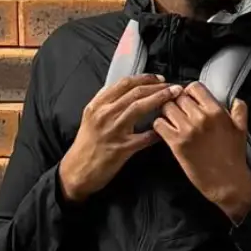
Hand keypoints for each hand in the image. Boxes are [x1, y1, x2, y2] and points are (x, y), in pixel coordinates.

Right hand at [58, 74, 176, 202]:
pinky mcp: (121, 149)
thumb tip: (127, 92)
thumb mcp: (91, 118)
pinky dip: (156, 132)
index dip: (145, 78)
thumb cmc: (86, 146)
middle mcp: (104, 114)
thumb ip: (106, 104)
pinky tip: (166, 130)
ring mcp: (112, 131)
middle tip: (173, 86)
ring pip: (139, 108)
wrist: (77, 171)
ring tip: (174, 97)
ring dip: (160, 99)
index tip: (159, 79)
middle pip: (135, 92)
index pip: (124, 83)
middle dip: (158, 87)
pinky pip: (144, 138)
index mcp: (97, 105)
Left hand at [153, 83, 250, 222]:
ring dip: (166, 114)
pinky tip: (165, 132)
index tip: (188, 101)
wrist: (227, 183)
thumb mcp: (241, 130)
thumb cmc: (234, 158)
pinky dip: (159, 126)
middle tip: (178, 114)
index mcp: (216, 111)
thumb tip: (236, 100)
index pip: (194, 87)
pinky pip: (159, 124)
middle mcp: (201, 117)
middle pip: (178, 97)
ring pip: (166, 108)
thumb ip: (240, 111)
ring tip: (171, 122)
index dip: (188, 93)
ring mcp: (187, 130)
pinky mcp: (177, 144)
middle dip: (176, 104)